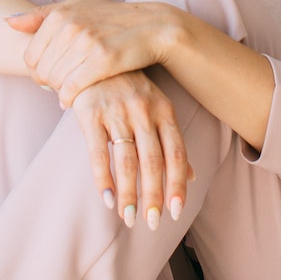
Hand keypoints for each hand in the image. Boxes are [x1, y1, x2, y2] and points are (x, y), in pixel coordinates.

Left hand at [6, 0, 183, 106]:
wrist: (152, 26)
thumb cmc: (111, 19)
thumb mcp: (76, 8)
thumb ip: (41, 15)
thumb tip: (7, 22)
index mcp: (59, 14)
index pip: (30, 56)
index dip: (37, 72)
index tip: (50, 76)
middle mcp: (70, 27)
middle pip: (41, 71)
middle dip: (48, 83)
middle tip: (61, 86)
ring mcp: (86, 43)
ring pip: (56, 82)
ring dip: (60, 92)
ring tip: (71, 89)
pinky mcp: (102, 61)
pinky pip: (72, 89)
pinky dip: (70, 99)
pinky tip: (76, 99)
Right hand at [69, 75, 192, 229]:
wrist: (92, 56)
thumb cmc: (129, 88)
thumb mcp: (156, 107)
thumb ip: (171, 140)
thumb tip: (191, 176)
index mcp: (164, 109)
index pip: (175, 153)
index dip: (177, 184)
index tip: (176, 212)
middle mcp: (143, 110)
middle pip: (152, 162)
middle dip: (153, 196)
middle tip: (151, 223)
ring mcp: (116, 110)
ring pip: (126, 161)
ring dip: (129, 193)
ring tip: (128, 218)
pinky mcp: (89, 112)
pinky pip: (97, 152)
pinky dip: (103, 179)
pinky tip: (107, 199)